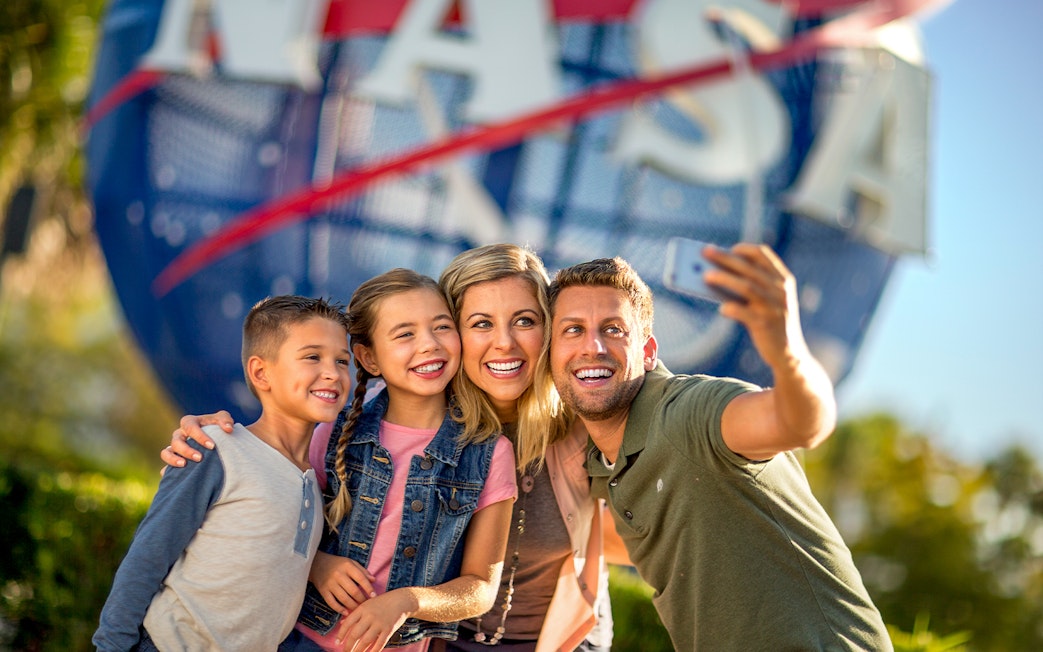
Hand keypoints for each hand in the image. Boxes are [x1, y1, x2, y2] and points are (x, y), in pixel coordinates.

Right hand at [160, 411, 234, 467]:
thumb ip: (226, 420)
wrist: (217, 439)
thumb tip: (228, 429)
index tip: (212, 446)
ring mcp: (175, 447)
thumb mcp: (223, 419)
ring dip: (173, 459)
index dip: (200, 436)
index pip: (190, 426)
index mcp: (190, 422)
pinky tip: (177, 475)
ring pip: (166, 452)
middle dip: (187, 450)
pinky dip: (168, 469)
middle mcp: (180, 434)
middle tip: (200, 458)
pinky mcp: (174, 459)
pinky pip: (165, 465)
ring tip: (184, 465)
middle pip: (177, 441)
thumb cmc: (218, 427)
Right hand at [310, 552, 376, 613]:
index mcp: (347, 566)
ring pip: (343, 598)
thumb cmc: (338, 564)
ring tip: (358, 609)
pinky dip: (339, 609)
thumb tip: (374, 580)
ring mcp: (330, 584)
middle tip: (366, 604)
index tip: (374, 595)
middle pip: (353, 590)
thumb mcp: (350, 562)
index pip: (360, 578)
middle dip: (362, 599)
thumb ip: (362, 571)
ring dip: (353, 606)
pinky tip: (346, 612)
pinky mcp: (323, 591)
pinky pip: (332, 603)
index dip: (368, 588)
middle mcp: (338, 575)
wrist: (317, 563)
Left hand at [335, 591, 412, 651]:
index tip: (337, 643)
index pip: (348, 623)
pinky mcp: (389, 629)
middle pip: (355, 634)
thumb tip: (342, 623)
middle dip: (348, 646)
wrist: (401, 600)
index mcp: (362, 609)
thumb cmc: (382, 602)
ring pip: (366, 641)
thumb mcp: (367, 604)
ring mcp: (380, 623)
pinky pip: (379, 643)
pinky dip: (373, 651)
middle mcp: (370, 616)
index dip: (341, 634)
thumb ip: (355, 614)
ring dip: (359, 651)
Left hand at [702, 243, 807, 370]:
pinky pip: (743, 312)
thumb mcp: (767, 302)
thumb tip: (714, 275)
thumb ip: (749, 288)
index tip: (729, 248)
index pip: (763, 255)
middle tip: (705, 252)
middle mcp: (780, 290)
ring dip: (723, 278)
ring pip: (745, 286)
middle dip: (725, 258)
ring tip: (705, 276)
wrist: (789, 355)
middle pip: (748, 268)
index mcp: (783, 280)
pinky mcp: (765, 324)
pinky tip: (721, 308)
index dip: (744, 249)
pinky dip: (730, 308)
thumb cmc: (771, 324)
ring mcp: (774, 307)